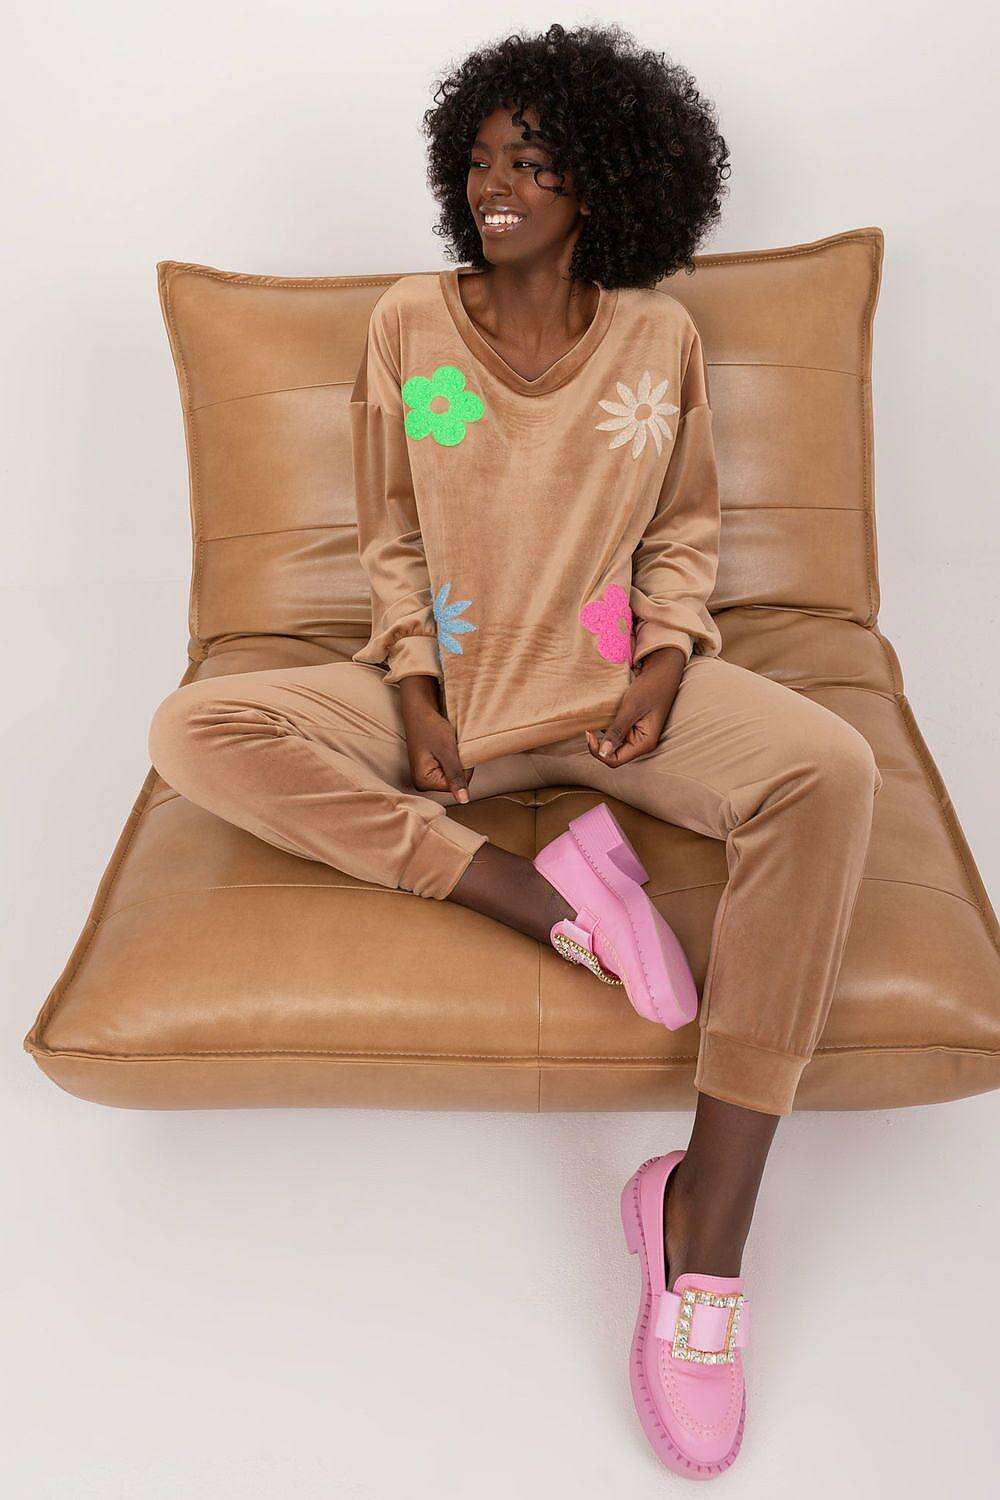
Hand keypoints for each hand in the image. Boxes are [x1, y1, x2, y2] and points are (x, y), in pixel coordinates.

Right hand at [398, 675, 473, 801]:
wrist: (420, 708)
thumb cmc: (430, 726)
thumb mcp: (447, 751)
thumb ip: (455, 776)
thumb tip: (464, 800)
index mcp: (423, 782)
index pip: (457, 784)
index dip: (462, 766)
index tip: (452, 750)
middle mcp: (423, 782)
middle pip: (455, 780)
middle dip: (458, 763)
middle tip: (448, 746)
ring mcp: (426, 775)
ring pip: (454, 773)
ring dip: (456, 758)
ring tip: (445, 744)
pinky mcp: (430, 766)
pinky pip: (450, 766)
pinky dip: (452, 755)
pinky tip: (444, 745)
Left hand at [585, 646, 685, 767]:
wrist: (662, 671)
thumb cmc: (650, 687)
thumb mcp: (631, 708)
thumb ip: (617, 731)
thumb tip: (603, 752)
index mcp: (644, 743)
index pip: (614, 760)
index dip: (599, 751)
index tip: (589, 733)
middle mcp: (641, 743)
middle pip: (612, 754)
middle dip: (599, 744)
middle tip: (590, 727)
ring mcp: (637, 735)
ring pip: (612, 744)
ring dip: (602, 735)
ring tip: (596, 720)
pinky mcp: (632, 726)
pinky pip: (615, 733)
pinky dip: (606, 727)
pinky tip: (603, 716)